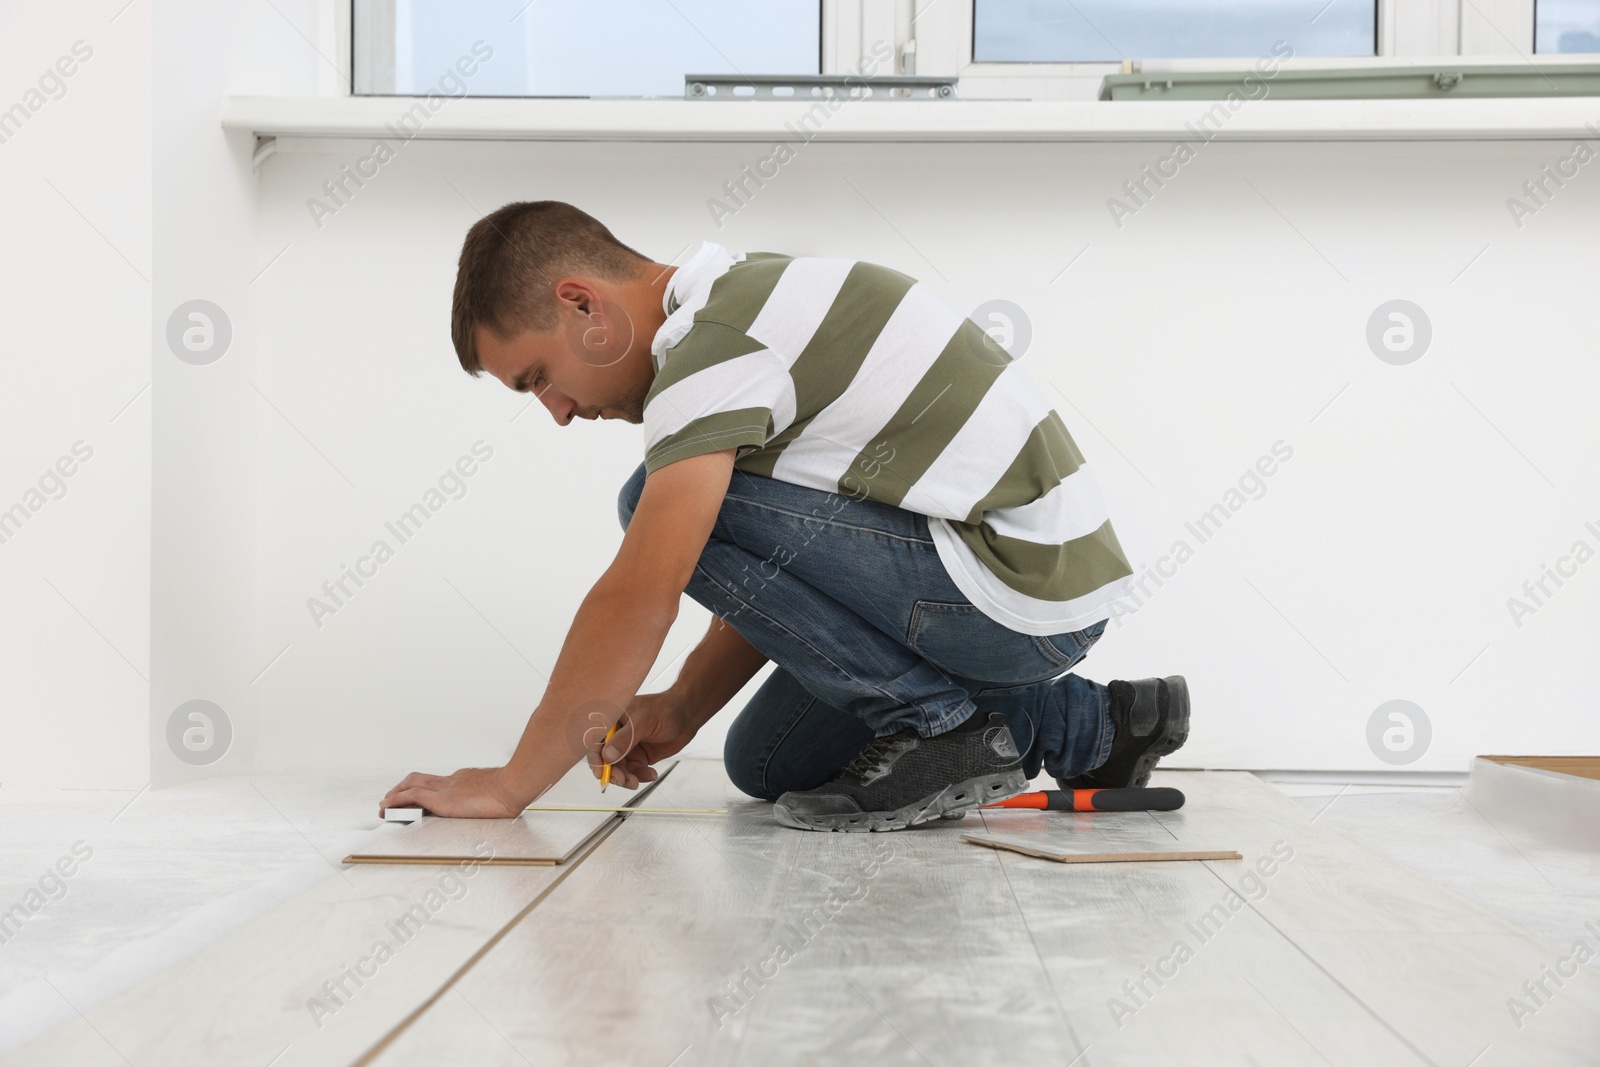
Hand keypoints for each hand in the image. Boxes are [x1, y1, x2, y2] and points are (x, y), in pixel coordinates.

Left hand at [379, 766, 525, 819]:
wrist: (516, 785)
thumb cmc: (515, 790)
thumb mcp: (501, 793)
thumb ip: (493, 797)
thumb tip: (501, 805)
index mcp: (465, 780)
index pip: (437, 782)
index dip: (422, 787)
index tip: (415, 796)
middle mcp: (452, 781)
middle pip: (420, 778)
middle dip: (402, 788)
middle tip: (391, 797)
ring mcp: (447, 789)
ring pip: (412, 784)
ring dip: (395, 793)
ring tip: (385, 804)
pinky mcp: (443, 800)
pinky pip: (413, 795)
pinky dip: (397, 799)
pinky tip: (387, 806)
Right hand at [589, 690, 701, 789]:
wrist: (688, 716)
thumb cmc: (666, 710)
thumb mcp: (644, 722)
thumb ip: (625, 739)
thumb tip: (607, 756)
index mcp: (613, 720)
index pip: (596, 741)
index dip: (596, 759)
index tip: (601, 773)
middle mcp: (617, 735)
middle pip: (606, 760)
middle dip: (613, 772)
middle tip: (624, 780)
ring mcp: (628, 747)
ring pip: (620, 769)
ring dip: (627, 778)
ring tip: (637, 781)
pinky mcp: (639, 757)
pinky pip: (634, 772)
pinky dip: (640, 776)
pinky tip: (652, 774)